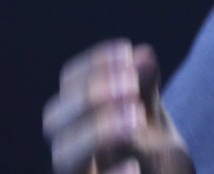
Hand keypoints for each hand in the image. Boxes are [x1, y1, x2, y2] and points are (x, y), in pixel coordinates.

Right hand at [43, 40, 194, 173]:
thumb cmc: (159, 159)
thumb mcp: (154, 120)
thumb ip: (146, 91)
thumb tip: (143, 54)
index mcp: (84, 120)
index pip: (69, 84)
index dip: (93, 64)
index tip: (126, 51)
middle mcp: (75, 152)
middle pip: (54, 119)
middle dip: (89, 95)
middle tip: (131, 87)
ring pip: (63, 157)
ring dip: (98, 131)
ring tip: (136, 120)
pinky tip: (134, 167)